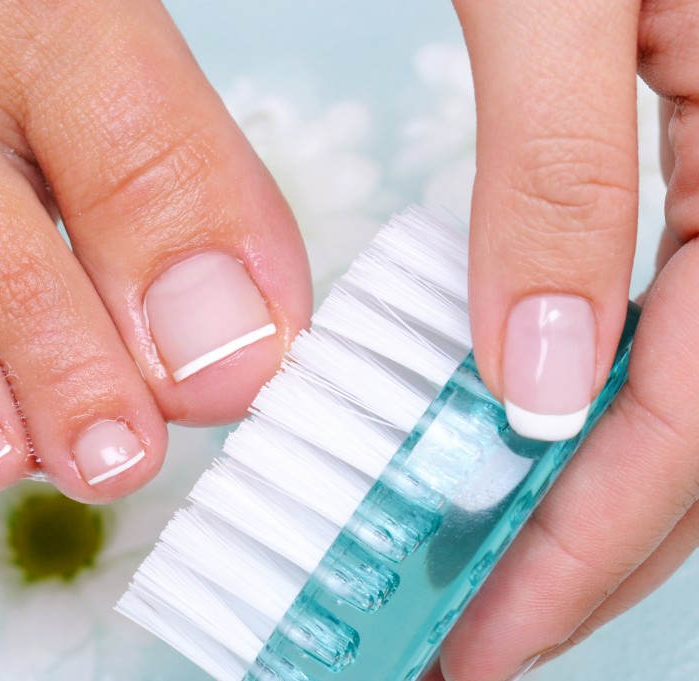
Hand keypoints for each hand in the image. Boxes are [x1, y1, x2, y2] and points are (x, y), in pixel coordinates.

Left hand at [434, 1, 698, 678]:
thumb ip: (559, 176)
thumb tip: (543, 374)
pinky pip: (671, 318)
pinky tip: (526, 433)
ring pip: (693, 393)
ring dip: (590, 497)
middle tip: (472, 630)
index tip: (480, 640)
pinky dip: (596, 398)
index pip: (695, 427)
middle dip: (587, 552)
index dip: (583, 552)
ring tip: (487, 568)